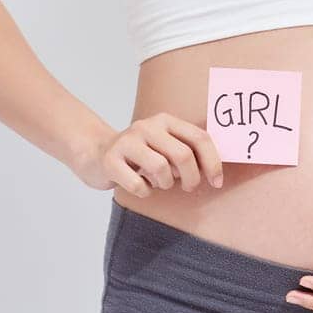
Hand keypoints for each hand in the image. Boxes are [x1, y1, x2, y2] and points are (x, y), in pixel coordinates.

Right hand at [71, 113, 224, 195]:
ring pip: (161, 169)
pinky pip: (138, 185)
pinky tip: (140, 186)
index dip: (213, 162)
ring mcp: (127, 142)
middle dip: (192, 178)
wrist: (96, 153)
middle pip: (184, 155)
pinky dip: (144, 192)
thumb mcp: (164, 145)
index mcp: (165, 121)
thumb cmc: (140, 155)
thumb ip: (188, 152)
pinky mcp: (110, 160)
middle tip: (189, 187)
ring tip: (158, 183)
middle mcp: (147, 126)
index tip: (217, 182)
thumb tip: (216, 172)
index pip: (200, 138)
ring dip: (165, 184)